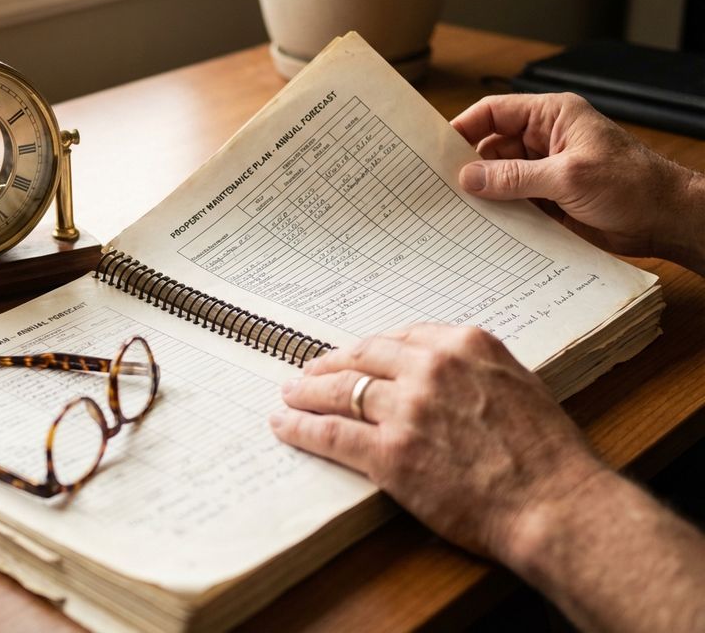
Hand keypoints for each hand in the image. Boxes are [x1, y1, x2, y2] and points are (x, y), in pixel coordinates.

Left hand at [270, 324, 605, 560]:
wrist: (557, 505)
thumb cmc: (548, 455)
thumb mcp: (519, 385)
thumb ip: (475, 371)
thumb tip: (443, 372)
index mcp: (465, 345)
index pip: (399, 337)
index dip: (368, 348)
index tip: (353, 355)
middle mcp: (432, 368)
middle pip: (363, 357)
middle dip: (331, 364)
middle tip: (309, 371)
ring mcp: (408, 409)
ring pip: (341, 391)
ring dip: (307, 392)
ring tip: (289, 395)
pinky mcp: (390, 453)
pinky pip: (332, 432)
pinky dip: (302, 428)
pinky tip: (285, 426)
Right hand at [451, 93, 704, 268]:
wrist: (666, 221)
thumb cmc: (633, 184)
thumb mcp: (568, 176)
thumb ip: (515, 178)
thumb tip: (468, 177)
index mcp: (552, 116)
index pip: (495, 113)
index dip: (464, 128)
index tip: (437, 150)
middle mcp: (545, 140)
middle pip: (491, 147)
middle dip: (469, 167)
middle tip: (440, 187)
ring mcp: (545, 170)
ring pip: (499, 178)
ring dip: (483, 194)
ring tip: (456, 210)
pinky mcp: (548, 199)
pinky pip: (512, 202)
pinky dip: (498, 213)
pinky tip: (480, 226)